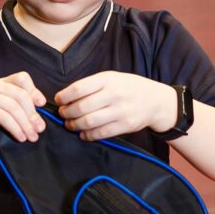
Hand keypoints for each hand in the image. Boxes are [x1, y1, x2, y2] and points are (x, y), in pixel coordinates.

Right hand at [0, 72, 45, 153]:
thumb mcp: (9, 115)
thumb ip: (22, 110)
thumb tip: (40, 119)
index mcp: (0, 83)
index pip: (22, 78)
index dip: (34, 91)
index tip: (41, 105)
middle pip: (20, 95)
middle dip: (33, 114)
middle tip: (39, 129)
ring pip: (13, 107)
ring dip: (26, 124)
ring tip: (32, 136)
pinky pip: (4, 117)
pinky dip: (15, 128)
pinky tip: (21, 137)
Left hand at [54, 71, 175, 140]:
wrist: (156, 100)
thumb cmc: (129, 87)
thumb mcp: (112, 78)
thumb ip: (91, 85)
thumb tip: (66, 96)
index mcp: (107, 80)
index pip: (78, 88)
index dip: (64, 96)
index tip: (58, 100)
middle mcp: (114, 94)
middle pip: (81, 107)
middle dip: (67, 113)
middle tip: (63, 114)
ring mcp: (120, 111)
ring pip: (89, 122)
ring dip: (75, 125)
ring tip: (70, 124)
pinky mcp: (125, 125)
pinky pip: (101, 133)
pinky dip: (88, 135)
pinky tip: (83, 133)